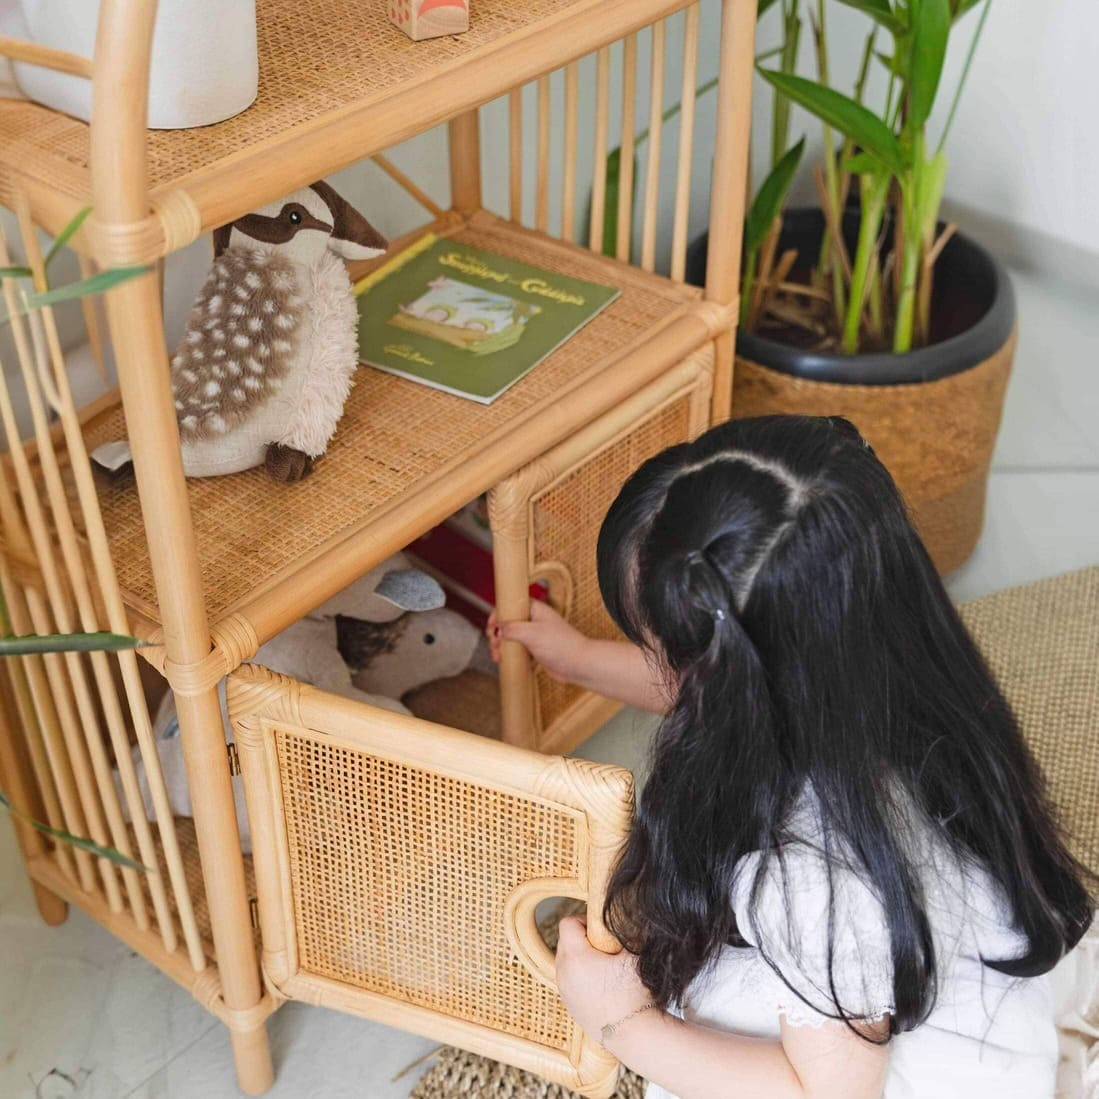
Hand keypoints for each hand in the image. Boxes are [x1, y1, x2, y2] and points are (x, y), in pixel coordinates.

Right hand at [487, 600, 589, 683]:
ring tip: (498, 656)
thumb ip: (512, 628)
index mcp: (535, 610)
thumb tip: (498, 629)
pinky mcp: (535, 650)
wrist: (578, 664)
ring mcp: (534, 636)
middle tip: (494, 644)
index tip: (492, 626)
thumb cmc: (561, 645)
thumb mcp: (531, 633)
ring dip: (500, 646)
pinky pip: (517, 649)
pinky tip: (504, 660)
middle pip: (507, 623)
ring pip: (510, 638)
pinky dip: (509, 654)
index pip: (510, 606)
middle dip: (496, 634)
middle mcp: (534, 621)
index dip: (498, 615)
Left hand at [555, 915, 653, 1045]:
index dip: (584, 920)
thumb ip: (624, 931)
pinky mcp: (569, 1006)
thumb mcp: (633, 954)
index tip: (601, 930)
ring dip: (581, 958)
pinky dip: (581, 977)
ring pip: (566, 962)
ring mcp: (564, 991)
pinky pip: (569, 980)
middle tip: (605, 947)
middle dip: (583, 939)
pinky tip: (601, 985)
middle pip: (565, 941)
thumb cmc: (634, 993)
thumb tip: (623, 915)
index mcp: (575, 956)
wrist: (634, 1035)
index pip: (568, 923)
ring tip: (604, 967)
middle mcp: (563, 973)